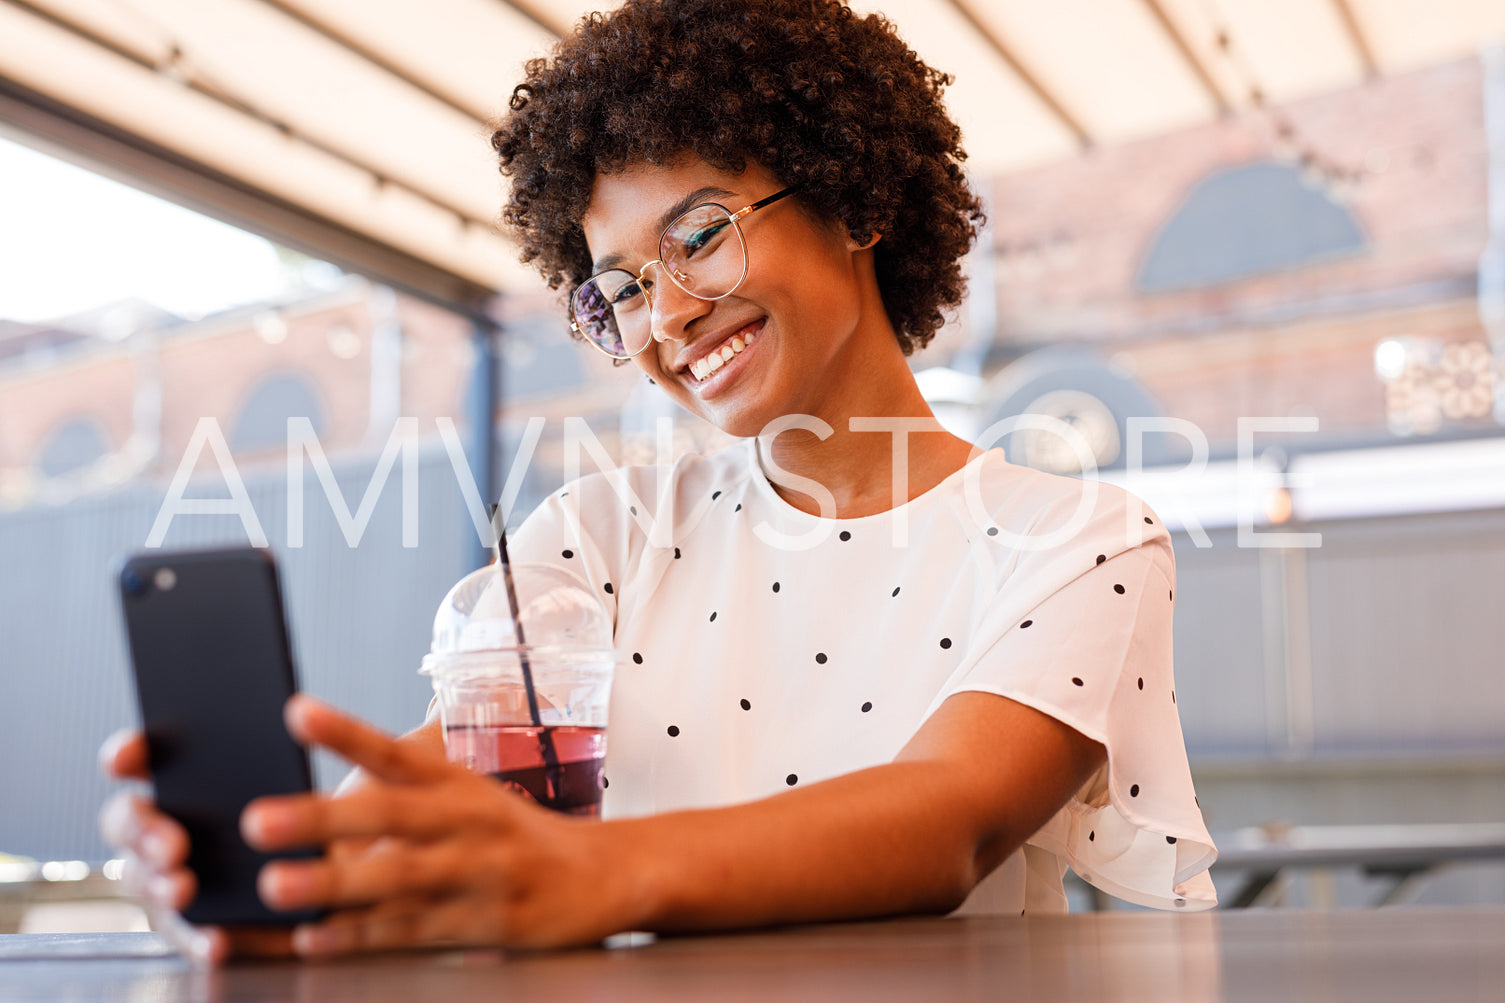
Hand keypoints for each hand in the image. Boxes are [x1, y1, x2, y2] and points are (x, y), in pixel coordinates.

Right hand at [97, 730, 295, 964]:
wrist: (342, 857)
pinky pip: (189, 932)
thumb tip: (284, 711)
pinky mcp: (198, 919)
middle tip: (172, 842)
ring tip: (185, 887)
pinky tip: (217, 940)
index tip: (125, 759)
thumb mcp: (296, 772)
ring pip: (148, 881)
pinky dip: (198, 938)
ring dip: (160, 886)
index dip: (125, 755)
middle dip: (141, 833)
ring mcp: (173, 873)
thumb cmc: (306, 804)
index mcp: (179, 778)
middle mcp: (163, 826)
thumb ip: (272, 746)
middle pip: (128, 824)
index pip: (134, 758)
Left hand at [244, 696, 632, 956]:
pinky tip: (317, 938)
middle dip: (322, 816)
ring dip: (334, 881)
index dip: (346, 732)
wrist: (603, 875)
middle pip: (392, 813)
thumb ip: (403, 801)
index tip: (297, 712)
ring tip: (277, 885)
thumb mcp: (470, 799)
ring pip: (400, 876)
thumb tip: (322, 816)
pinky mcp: (488, 921)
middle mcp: (468, 819)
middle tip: (261, 820)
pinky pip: (415, 930)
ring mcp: (480, 871)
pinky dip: (362, 935)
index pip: (396, 752)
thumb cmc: (515, 839)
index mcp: (457, 782)